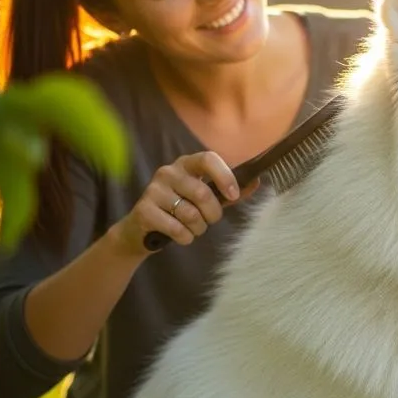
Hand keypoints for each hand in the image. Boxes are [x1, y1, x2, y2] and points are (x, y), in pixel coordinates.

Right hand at [108, 151, 260, 256]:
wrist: (141, 230)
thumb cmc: (179, 211)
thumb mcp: (204, 199)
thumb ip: (228, 192)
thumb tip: (255, 182)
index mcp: (186, 164)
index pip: (208, 159)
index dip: (224, 177)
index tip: (233, 196)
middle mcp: (168, 172)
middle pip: (203, 193)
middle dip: (213, 214)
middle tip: (210, 220)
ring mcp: (154, 190)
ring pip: (190, 214)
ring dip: (198, 228)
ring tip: (192, 228)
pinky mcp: (144, 210)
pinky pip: (177, 228)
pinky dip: (185, 237)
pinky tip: (180, 236)